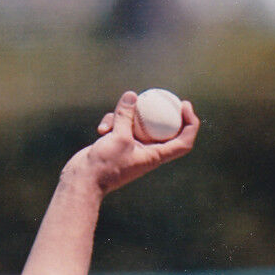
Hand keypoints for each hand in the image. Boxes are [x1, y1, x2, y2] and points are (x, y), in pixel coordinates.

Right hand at [67, 90, 199, 195]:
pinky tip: (101, 129)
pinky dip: (112, 123)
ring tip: (115, 118)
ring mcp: (133, 148)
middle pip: (164, 131)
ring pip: (138, 123)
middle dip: (167, 113)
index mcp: (156, 156)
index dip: (190, 125)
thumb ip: (126, 116)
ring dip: (125, 116)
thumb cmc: (105, 164)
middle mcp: (148, 153)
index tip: (184, 105)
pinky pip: (121, 126)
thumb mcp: (118, 137)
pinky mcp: (118, 144)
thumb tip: (132, 95)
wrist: (84, 180)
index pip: (183, 143)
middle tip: (168, 96)